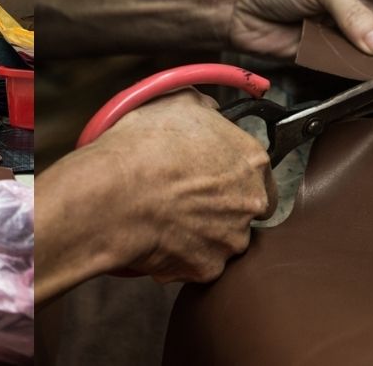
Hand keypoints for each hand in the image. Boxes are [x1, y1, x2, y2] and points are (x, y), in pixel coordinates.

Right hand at [94, 88, 276, 283]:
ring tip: (166, 217)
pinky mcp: (206, 269)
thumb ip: (204, 109)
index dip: (231, 173)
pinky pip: (196, 263)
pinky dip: (180, 255)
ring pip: (222, 239)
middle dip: (221, 205)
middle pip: (244, 209)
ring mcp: (230, 239)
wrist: (115, 194)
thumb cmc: (143, 147)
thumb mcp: (177, 103)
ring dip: (201, 232)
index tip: (209, 173)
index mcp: (251, 160)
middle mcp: (250, 202)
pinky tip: (157, 236)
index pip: (257, 172)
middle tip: (186, 197)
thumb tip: (207, 112)